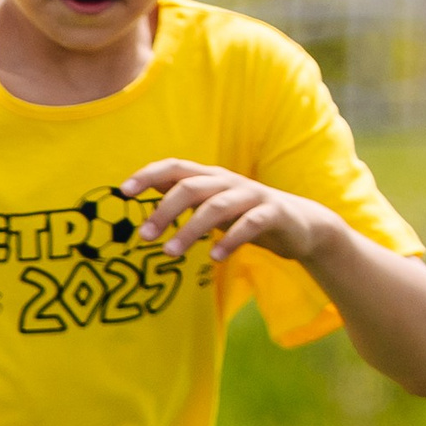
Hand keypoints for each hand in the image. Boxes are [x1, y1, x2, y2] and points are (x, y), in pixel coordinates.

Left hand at [122, 159, 345, 265]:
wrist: (302, 226)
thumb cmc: (246, 216)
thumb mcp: (211, 206)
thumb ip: (184, 198)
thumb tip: (146, 192)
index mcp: (210, 178)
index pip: (174, 168)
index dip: (148, 175)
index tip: (123, 191)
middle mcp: (228, 182)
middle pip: (190, 187)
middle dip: (163, 210)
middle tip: (143, 237)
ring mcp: (252, 196)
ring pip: (215, 206)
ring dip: (189, 229)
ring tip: (170, 253)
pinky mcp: (273, 213)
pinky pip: (249, 224)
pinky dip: (231, 240)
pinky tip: (216, 257)